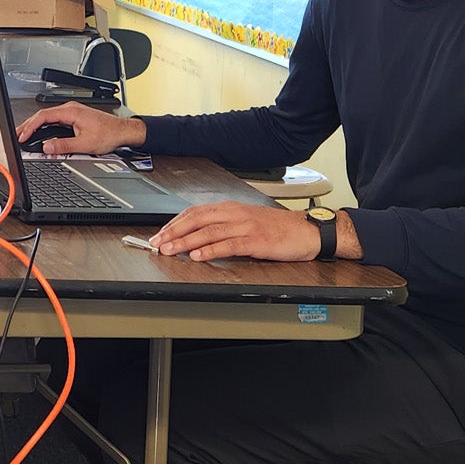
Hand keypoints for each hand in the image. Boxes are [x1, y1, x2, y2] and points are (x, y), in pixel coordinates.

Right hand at [17, 101, 144, 155]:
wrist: (121, 131)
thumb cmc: (108, 134)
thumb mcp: (84, 144)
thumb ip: (64, 145)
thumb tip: (47, 147)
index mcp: (71, 112)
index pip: (43, 116)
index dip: (30, 126)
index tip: (22, 136)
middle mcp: (70, 109)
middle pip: (42, 115)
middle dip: (28, 125)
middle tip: (16, 135)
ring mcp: (72, 112)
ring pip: (47, 117)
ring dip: (35, 125)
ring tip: (24, 134)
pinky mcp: (74, 116)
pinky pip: (54, 119)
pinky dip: (44, 126)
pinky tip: (39, 132)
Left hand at [151, 201, 334, 262]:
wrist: (306, 231)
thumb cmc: (278, 228)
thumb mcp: (247, 220)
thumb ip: (224, 225)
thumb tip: (198, 235)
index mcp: (231, 208)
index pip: (195, 212)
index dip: (175, 222)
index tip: (160, 233)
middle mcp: (236, 213)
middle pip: (197, 219)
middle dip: (174, 231)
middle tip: (157, 243)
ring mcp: (246, 226)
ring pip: (209, 232)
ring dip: (186, 241)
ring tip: (170, 250)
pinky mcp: (256, 241)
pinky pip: (228, 245)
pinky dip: (211, 250)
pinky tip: (198, 256)